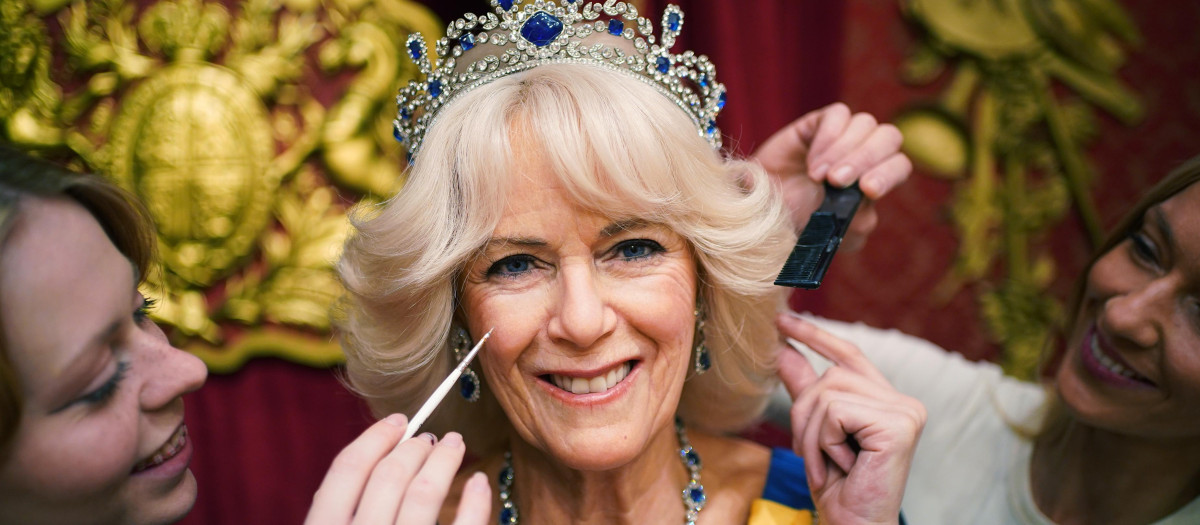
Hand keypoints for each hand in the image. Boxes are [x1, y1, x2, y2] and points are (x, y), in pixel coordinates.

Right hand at [305, 414, 490, 524]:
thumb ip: (342, 509)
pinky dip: (476, 501)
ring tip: (454, 443)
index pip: (346, 471)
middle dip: (411, 447)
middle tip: (427, 436)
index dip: (373, 439)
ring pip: (423, 494)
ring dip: (443, 460)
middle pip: (388, 476)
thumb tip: (375, 462)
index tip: (397, 420)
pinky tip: (480, 482)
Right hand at [752, 103, 910, 251]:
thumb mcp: (832, 235)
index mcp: (873, 178)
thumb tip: (867, 206)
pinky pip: (839, 115)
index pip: (899, 165)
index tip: (867, 190)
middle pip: (889, 137)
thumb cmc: (798, 222)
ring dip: (842, 151)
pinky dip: (828, 137)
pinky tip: (811, 162)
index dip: (888, 174)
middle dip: (865, 160)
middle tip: (837, 181)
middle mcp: (863, 152)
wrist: (760, 210)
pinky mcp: (819, 122)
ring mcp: (843, 135)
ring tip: (817, 177)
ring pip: (865, 123)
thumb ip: (857, 225)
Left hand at [775, 314, 924, 523]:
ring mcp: (905, 411)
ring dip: (812, 434)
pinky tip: (843, 464)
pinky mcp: (898, 424)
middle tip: (809, 452)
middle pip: (829, 376)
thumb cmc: (838, 485)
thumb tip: (783, 349)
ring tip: (826, 463)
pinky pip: (836, 412)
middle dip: (804, 414)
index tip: (780, 320)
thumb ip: (804, 390)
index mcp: (887, 400)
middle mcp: (903, 401)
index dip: (814, 335)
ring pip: (828, 393)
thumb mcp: (814, 431)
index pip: (848, 355)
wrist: (853, 524)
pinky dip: (824, 441)